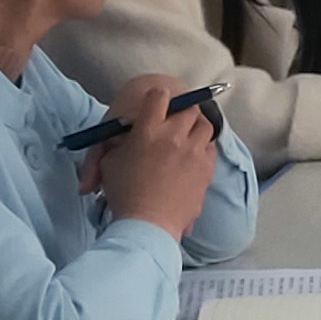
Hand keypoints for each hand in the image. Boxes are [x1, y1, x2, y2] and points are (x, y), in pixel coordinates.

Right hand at [93, 74, 220, 236]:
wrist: (148, 224)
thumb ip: (119, 143)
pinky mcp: (206, 168)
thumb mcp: (109, 162)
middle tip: (176, 119)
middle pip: (188, 108)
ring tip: (188, 136)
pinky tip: (194, 156)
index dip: (159, 95)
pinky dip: (204, 148)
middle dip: (182, 110)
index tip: (158, 100)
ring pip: (205, 126)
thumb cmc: (123, 193)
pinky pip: (211, 148)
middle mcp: (174, 136)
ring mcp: (194, 152)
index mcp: (148, 130)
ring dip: (197, 128)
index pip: (159, 96)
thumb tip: (128, 134)